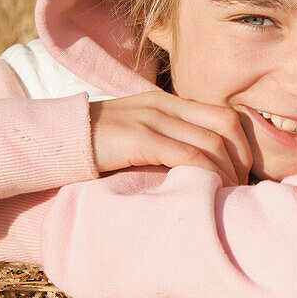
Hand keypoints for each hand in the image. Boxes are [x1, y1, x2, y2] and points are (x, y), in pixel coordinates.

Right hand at [90, 92, 252, 185]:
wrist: (52, 141)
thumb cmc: (96, 147)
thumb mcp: (137, 134)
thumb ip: (166, 140)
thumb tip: (199, 168)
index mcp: (167, 102)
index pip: (223, 115)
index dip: (242, 145)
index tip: (244, 173)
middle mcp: (164, 106)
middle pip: (226, 126)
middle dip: (242, 159)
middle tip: (243, 187)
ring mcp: (151, 119)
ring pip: (211, 143)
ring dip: (228, 172)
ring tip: (230, 195)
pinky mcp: (138, 138)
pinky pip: (188, 156)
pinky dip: (207, 175)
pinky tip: (210, 192)